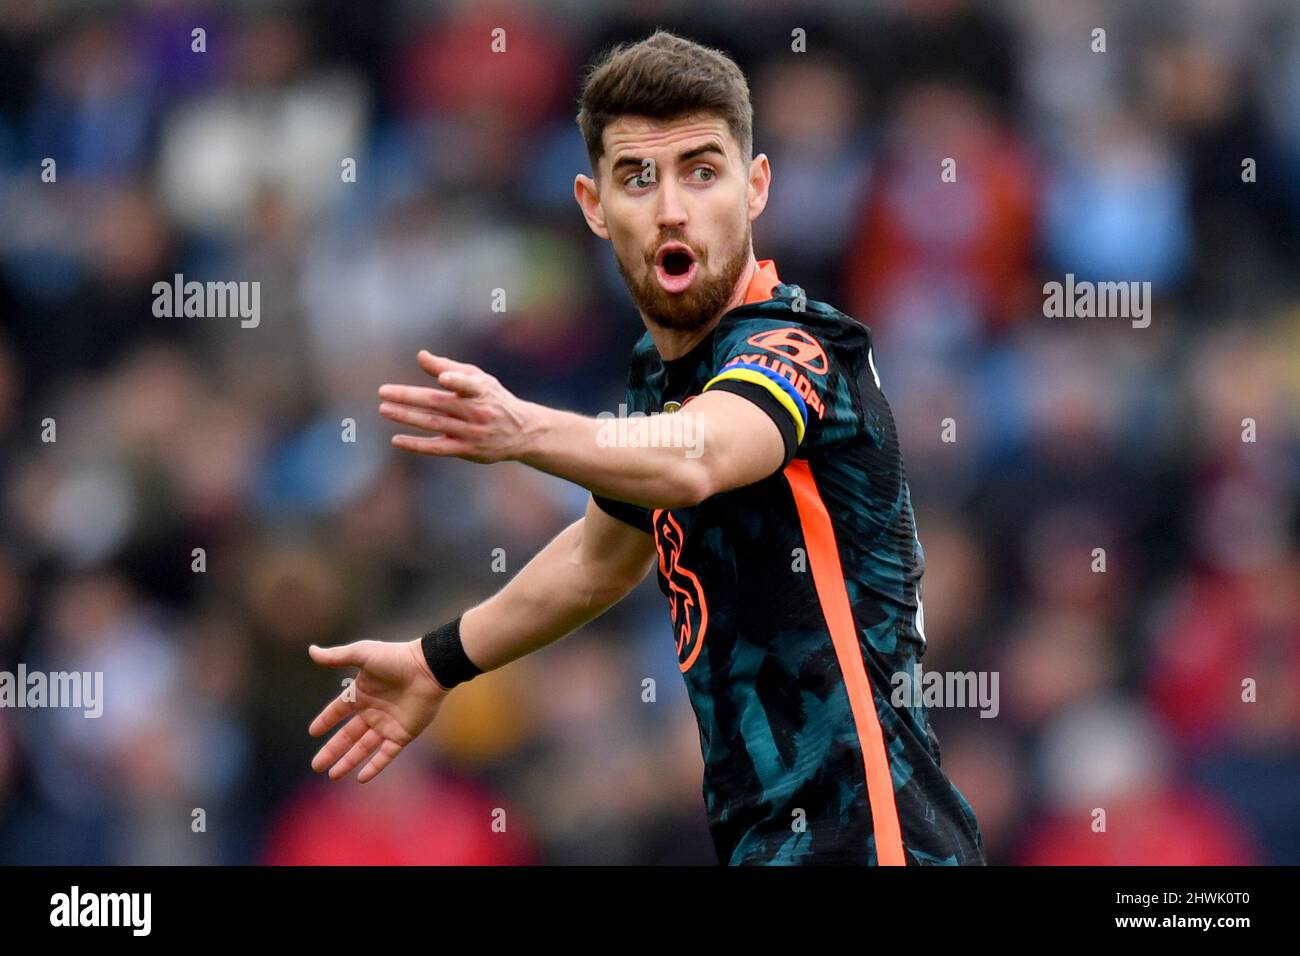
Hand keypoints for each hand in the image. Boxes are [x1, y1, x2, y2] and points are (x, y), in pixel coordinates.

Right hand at [307, 638, 449, 782]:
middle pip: (347, 736)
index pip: (338, 711)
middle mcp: (372, 711)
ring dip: (348, 762)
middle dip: (331, 750)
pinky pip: (386, 754)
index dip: (326, 721)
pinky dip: (374, 766)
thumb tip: (311, 650)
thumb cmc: (396, 658)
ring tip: (332, 775)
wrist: (429, 668)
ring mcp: (387, 724)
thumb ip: (337, 656)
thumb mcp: (362, 654)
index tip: (313, 732)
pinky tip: (360, 778)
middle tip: (316, 766)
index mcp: (361, 693)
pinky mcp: (403, 734)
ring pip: (363, 748)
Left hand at [378, 350, 534, 463]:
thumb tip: (420, 356)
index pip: (468, 385)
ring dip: (407, 417)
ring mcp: (472, 433)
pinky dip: (417, 445)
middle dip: (409, 397)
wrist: (522, 432)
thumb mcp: (479, 379)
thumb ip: (449, 367)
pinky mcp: (467, 450)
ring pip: (434, 424)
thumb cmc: (494, 399)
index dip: (457, 381)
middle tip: (383, 392)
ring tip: (384, 410)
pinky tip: (397, 439)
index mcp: (481, 391)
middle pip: (439, 403)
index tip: (443, 378)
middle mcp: (477, 412)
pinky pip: (438, 448)